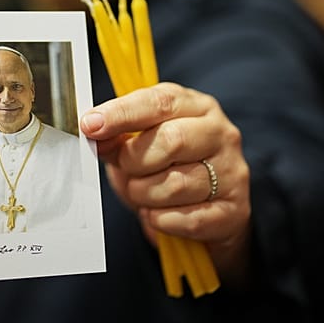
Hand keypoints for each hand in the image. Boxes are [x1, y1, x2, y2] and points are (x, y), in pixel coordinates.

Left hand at [80, 82, 251, 284]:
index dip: (121, 114)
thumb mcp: (141, 144)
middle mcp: (219, 133)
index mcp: (195, 106)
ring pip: (175, 184)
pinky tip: (157, 213)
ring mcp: (232, 171)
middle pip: (171, 141)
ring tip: (143, 193)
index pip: (159, 102)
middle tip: (125, 170)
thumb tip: (93, 132)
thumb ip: (117, 137)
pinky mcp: (233, 210)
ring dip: (145, 194)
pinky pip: (186, 219)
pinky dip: (160, 219)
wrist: (207, 212)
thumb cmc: (169, 168)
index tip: (90, 125)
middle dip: (134, 160)